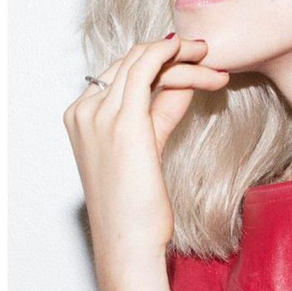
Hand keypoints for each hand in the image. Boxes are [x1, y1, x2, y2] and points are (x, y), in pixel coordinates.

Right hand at [63, 35, 229, 261]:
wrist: (128, 240)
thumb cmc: (135, 202)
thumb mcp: (147, 142)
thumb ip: (161, 109)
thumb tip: (184, 82)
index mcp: (82, 116)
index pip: (121, 71)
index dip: (157, 58)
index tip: (189, 58)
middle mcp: (84, 111)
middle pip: (131, 61)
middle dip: (172, 52)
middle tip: (205, 51)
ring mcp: (98, 115)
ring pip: (142, 61)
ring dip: (180, 53)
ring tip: (209, 56)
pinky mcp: (123, 121)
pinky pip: (146, 69)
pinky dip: (169, 52)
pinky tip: (190, 51)